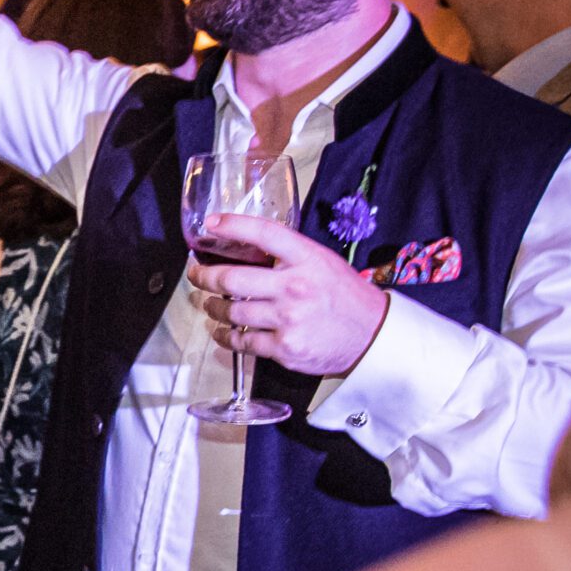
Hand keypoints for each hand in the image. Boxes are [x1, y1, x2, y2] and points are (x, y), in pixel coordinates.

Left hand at [188, 213, 390, 377]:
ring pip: (232, 310)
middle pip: (232, 278)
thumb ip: (288, 255)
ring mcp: (289, 319)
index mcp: (307, 259)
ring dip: (213, 307)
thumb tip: (245, 246)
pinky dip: (225, 336)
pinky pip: (242, 341)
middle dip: (204, 276)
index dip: (232, 225)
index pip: (264, 233)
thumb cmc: (344, 295)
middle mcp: (295, 287)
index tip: (210, 223)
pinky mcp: (285, 347)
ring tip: (211, 303)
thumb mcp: (322, 262)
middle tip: (196, 274)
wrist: (373, 335)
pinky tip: (221, 330)